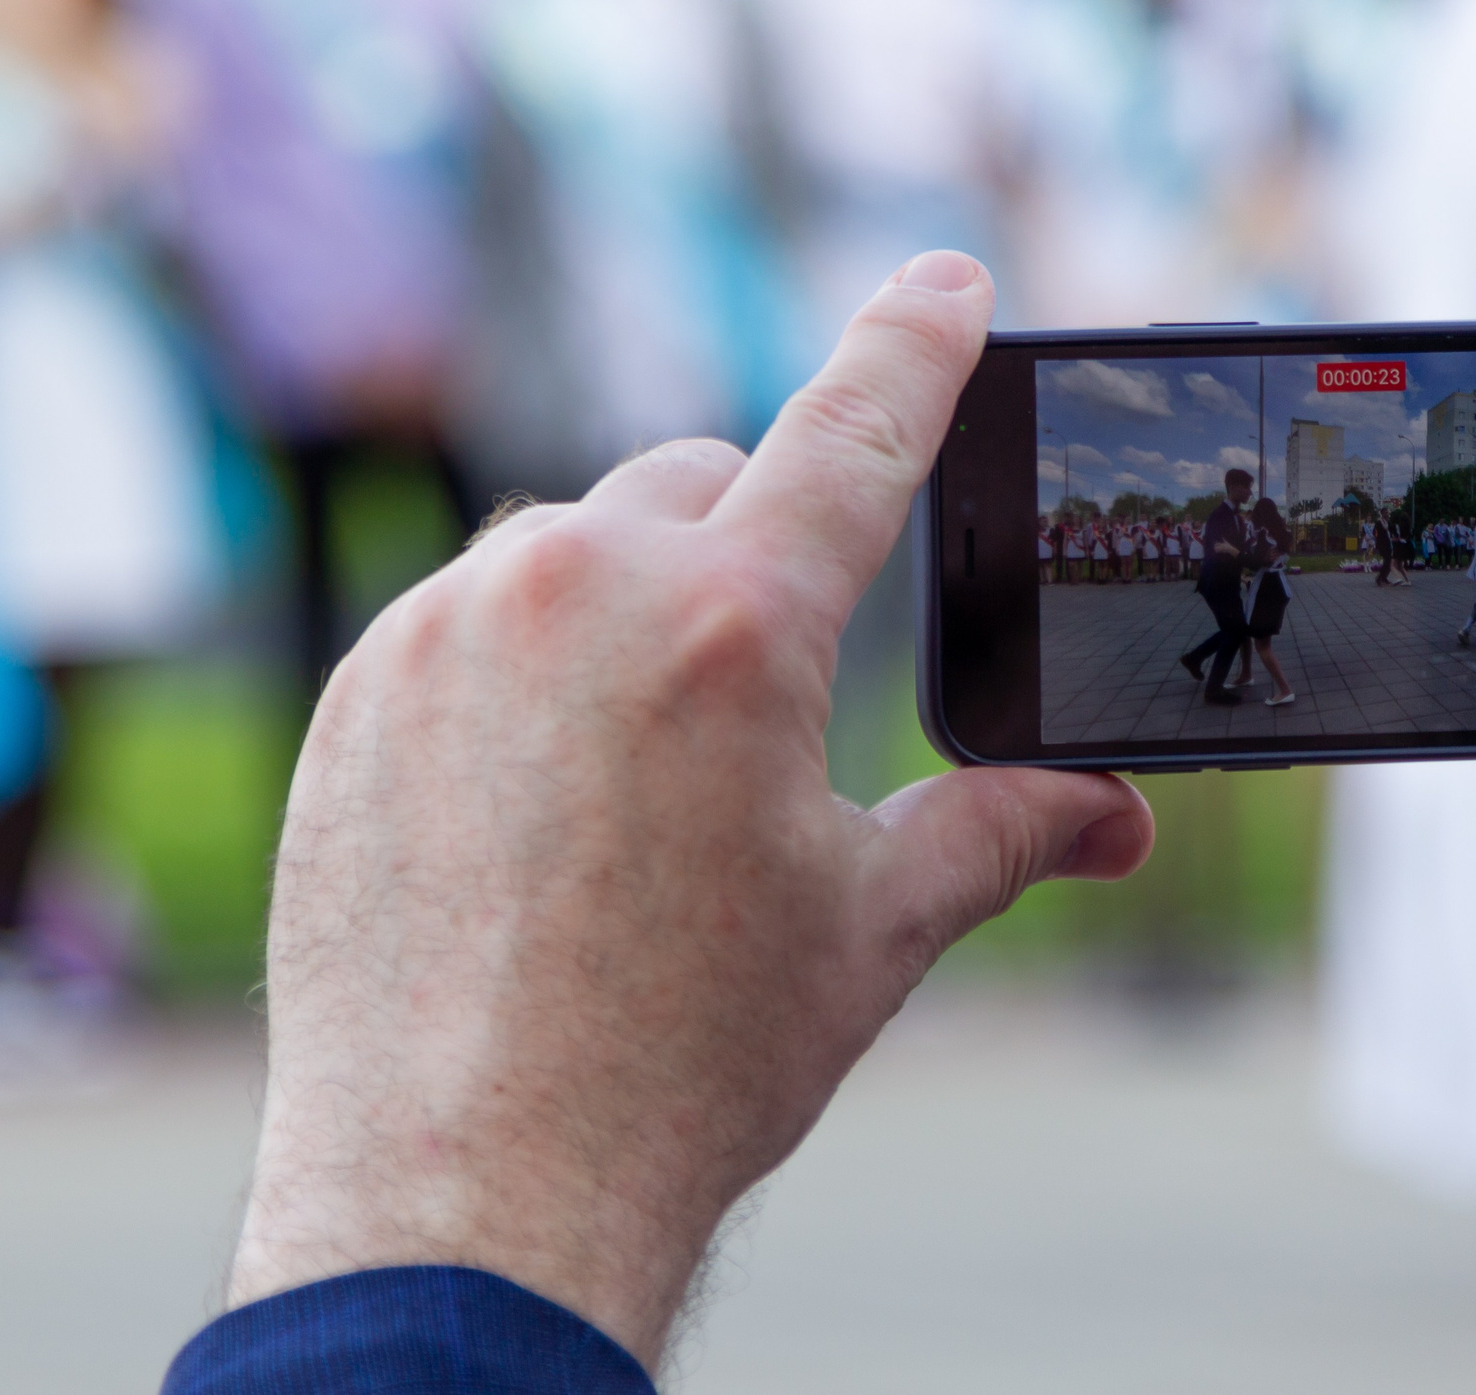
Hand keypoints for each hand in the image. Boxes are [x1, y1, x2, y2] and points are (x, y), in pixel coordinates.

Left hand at [229, 250, 1154, 1366]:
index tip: (946, 282)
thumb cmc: (684, 1062)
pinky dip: (520, 667)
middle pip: (700, 480)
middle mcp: (576, 590)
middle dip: (752, 547)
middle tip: (771, 686)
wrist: (465, 1193)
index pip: (852, 431)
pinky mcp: (358, 696)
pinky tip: (536, 800)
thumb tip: (1117, 815)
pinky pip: (465, 621)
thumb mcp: (873, 926)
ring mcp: (444, 635)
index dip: (916, 347)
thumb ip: (1004, 828)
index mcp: (732, 627)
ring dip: (628, 606)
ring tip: (640, 773)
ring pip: (572, 546)